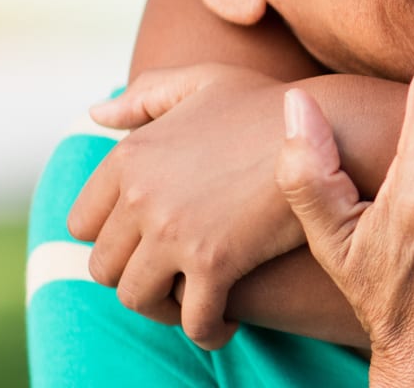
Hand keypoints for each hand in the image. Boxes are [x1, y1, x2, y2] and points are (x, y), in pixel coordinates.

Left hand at [68, 66, 300, 347]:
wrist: (332, 128)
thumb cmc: (271, 105)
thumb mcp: (204, 81)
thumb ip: (146, 96)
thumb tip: (95, 116)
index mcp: (130, 157)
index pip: (81, 224)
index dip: (110, 241)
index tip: (140, 246)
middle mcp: (140, 197)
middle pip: (104, 267)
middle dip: (134, 278)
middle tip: (170, 279)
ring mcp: (174, 232)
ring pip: (137, 298)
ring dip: (162, 309)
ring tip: (191, 305)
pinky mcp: (215, 262)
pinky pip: (192, 318)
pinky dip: (205, 331)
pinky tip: (222, 326)